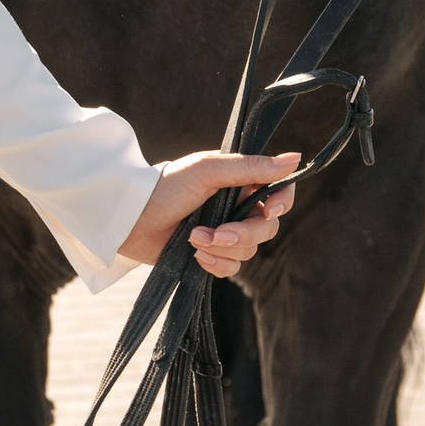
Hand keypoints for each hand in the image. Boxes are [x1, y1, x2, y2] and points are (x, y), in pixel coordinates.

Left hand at [119, 151, 300, 278]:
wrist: (129, 219)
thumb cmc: (165, 187)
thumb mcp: (208, 170)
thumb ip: (251, 167)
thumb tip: (295, 157)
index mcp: (238, 182)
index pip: (278, 192)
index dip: (282, 203)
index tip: (271, 210)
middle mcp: (235, 207)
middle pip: (266, 228)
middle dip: (243, 234)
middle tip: (217, 233)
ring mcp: (223, 232)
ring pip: (249, 251)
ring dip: (221, 248)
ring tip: (193, 238)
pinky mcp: (210, 255)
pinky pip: (231, 268)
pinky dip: (215, 264)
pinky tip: (195, 255)